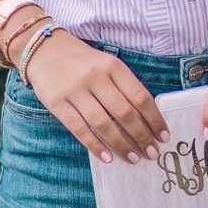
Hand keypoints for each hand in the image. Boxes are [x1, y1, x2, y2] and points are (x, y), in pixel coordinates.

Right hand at [22, 31, 168, 162]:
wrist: (44, 49)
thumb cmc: (82, 62)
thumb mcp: (107, 64)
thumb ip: (123, 87)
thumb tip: (145, 120)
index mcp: (113, 67)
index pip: (140, 97)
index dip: (154, 119)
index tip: (163, 136)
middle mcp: (96, 77)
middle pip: (124, 113)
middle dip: (142, 136)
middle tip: (152, 153)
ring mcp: (75, 90)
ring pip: (103, 123)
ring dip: (121, 144)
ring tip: (133, 158)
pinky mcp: (57, 103)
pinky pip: (79, 128)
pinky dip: (95, 145)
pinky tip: (107, 157)